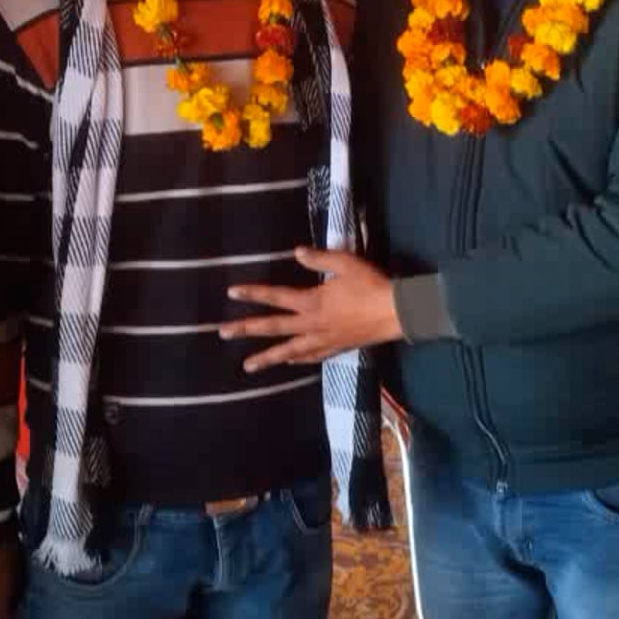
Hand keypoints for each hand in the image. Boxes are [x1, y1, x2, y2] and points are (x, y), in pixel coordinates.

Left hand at [220, 247, 403, 371]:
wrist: (395, 313)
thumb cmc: (370, 284)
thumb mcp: (345, 263)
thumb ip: (319, 259)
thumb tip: (297, 252)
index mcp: (311, 302)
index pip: (275, 297)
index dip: (253, 294)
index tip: (231, 293)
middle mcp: (312, 324)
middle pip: (274, 328)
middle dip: (247, 330)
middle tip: (223, 334)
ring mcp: (323, 340)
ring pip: (289, 351)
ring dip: (267, 358)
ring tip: (247, 366)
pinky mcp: (336, 348)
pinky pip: (311, 357)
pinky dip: (296, 360)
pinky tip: (288, 361)